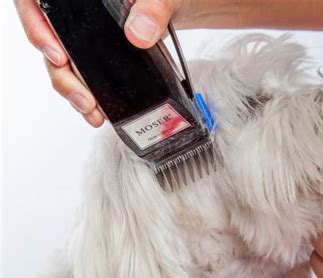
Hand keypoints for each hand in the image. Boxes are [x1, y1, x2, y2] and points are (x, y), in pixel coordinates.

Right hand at [14, 0, 184, 126]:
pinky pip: (82, 74)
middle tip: (83, 98)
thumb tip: (139, 34)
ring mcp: (82, 33)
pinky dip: (89, 94)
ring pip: (63, 62)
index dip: (37, 28)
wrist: (174, 8)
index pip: (35, 2)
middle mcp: (74, 11)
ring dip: (74, 90)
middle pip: (48, 40)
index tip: (58, 55)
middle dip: (63, 75)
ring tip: (91, 110)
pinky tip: (98, 110)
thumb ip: (152, 7)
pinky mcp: (95, 53)